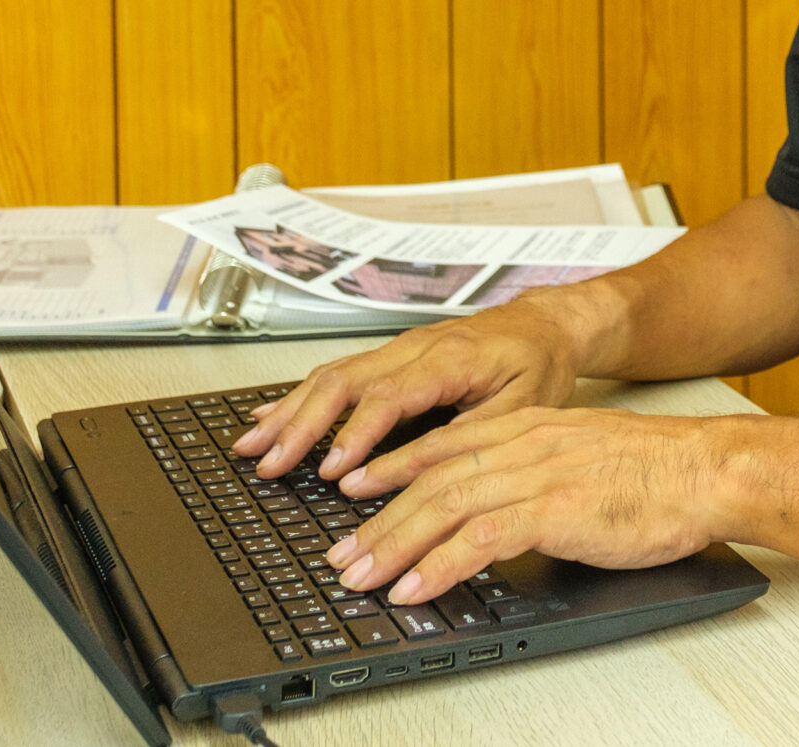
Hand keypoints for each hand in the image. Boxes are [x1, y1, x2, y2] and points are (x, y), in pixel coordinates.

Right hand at [230, 293, 601, 482]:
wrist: (547, 325)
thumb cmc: (539, 365)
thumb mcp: (523, 407)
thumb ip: (469, 437)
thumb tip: (415, 473)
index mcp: (447, 360)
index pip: (388, 397)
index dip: (355, 435)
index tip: (330, 470)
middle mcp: (414, 349)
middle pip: (343, 383)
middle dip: (300, 425)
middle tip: (267, 464)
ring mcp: (398, 350)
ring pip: (331, 376)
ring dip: (289, 412)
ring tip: (252, 446)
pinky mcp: (392, 357)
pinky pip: (338, 373)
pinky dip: (300, 397)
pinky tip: (271, 417)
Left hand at [323, 406, 744, 602]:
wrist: (705, 470)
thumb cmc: (655, 471)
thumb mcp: (582, 457)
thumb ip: (538, 471)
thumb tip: (505, 507)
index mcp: (529, 426)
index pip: (443, 444)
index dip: (391, 469)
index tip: (355, 492)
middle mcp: (524, 443)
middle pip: (430, 479)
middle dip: (378, 520)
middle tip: (342, 555)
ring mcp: (536, 473)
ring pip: (444, 506)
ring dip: (395, 546)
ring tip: (364, 578)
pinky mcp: (553, 508)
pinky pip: (480, 537)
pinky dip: (440, 565)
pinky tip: (417, 587)